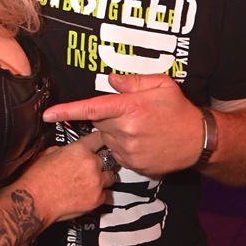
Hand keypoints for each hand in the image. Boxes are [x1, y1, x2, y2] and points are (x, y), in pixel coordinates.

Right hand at [23, 131, 114, 225]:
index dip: (100, 140)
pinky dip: (100, 194)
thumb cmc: (37, 180)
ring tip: (91, 181)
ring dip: (103, 177)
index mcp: (79, 150)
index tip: (101, 142)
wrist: (35, 201)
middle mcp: (91, 165)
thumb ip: (64, 149)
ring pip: (111, 177)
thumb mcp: (47, 153)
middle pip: (108, 158)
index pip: (99, 138)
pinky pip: (107, 194)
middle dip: (100, 162)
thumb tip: (68, 150)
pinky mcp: (97, 200)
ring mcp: (96, 183)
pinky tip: (89, 194)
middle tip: (91, 166)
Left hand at [42, 72, 203, 179]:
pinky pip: (117, 154)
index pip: (91, 109)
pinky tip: (142, 141)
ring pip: (107, 139)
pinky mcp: (133, 165)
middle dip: (108, 117)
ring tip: (140, 129)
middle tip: (130, 113)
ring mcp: (129, 150)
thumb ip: (133, 81)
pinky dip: (124, 147)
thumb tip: (111, 81)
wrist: (198, 140)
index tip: (48, 114)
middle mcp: (126, 130)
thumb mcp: (161, 85)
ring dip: (116, 133)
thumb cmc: (179, 110)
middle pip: (99, 123)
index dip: (67, 111)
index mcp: (130, 107)